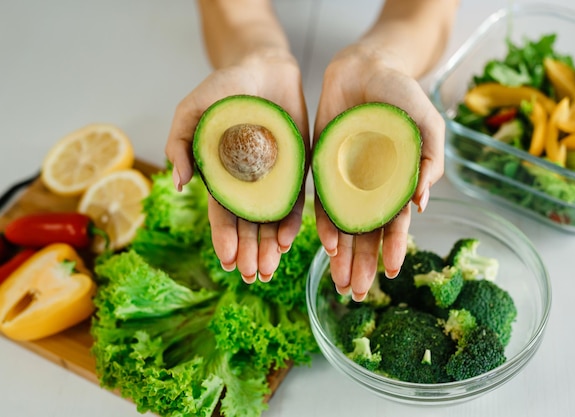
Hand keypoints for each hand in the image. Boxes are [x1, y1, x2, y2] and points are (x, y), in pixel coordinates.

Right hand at [165, 51, 308, 282]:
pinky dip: (293, 220)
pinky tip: (291, 240)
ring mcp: (276, 177)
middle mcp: (250, 183)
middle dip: (249, 251)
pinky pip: (297, 198)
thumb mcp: (191, 111)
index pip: (223, 214)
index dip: (224, 238)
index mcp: (223, 176)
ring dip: (271, 246)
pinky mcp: (299, 167)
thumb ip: (180, 144)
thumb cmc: (223, 87)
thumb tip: (178, 183)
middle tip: (252, 277)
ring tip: (270, 269)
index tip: (227, 261)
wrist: (263, 66)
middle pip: (249, 224)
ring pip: (273, 219)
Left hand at [313, 45, 444, 300]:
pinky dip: (322, 223)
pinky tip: (324, 244)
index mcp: (397, 182)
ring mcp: (345, 181)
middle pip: (367, 233)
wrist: (365, 69)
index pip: (395, 222)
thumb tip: (422, 203)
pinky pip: (320, 201)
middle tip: (357, 293)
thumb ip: (428, 160)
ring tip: (339, 283)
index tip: (391, 273)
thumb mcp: (426, 123)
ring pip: (343, 225)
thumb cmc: (401, 94)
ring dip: (342, 255)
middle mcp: (370, 188)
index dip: (393, 247)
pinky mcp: (322, 169)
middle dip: (363, 263)